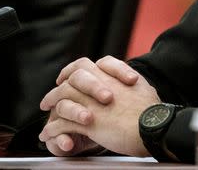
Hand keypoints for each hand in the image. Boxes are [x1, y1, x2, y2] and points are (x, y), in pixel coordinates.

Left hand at [39, 56, 160, 156]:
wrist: (152, 127)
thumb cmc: (152, 112)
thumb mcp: (144, 88)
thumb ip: (134, 84)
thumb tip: (134, 82)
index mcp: (113, 77)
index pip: (88, 65)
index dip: (74, 70)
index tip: (68, 76)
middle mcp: (100, 85)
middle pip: (72, 78)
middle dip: (59, 85)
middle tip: (52, 94)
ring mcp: (92, 103)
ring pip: (63, 97)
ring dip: (51, 102)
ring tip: (45, 109)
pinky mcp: (88, 122)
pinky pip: (62, 123)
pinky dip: (51, 129)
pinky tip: (46, 134)